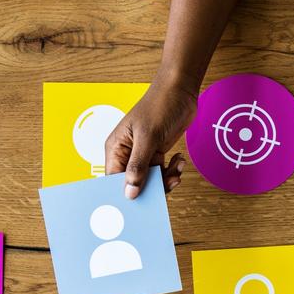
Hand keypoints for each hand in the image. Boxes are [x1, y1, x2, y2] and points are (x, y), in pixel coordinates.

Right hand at [104, 80, 196, 198]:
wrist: (180, 90)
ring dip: (166, 179)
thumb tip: (130, 192)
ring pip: (150, 180)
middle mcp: (126, 153)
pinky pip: (161, 172)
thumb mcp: (148, 137)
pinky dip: (171, 171)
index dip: (124, 193)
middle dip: (151, 187)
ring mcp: (142, 154)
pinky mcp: (156, 153)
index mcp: (116, 148)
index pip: (113, 180)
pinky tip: (179, 160)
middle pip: (133, 183)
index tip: (139, 203)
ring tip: (177, 169)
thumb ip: (138, 166)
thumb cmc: (159, 105)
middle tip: (169, 184)